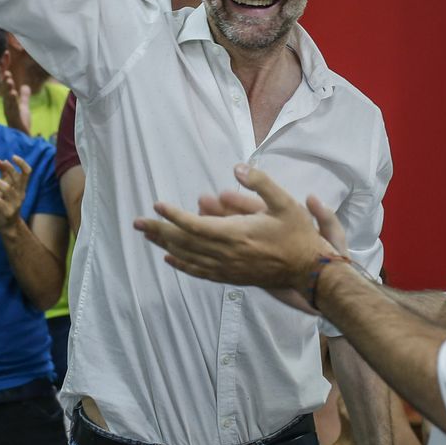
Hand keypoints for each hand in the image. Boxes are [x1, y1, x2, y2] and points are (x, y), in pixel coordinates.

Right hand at [0, 69, 31, 134]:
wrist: (23, 139)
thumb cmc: (21, 123)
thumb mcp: (23, 107)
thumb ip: (24, 97)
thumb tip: (25, 86)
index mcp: (10, 104)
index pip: (8, 90)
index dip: (6, 81)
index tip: (6, 72)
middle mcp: (8, 109)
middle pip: (7, 94)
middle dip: (6, 84)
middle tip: (7, 74)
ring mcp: (11, 115)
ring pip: (10, 101)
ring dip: (9, 91)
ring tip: (9, 81)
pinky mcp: (16, 121)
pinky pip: (14, 110)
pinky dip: (14, 103)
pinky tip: (14, 94)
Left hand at [0, 155, 31, 231]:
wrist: (7, 227)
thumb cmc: (6, 205)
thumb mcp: (7, 190)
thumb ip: (5, 176)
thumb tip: (1, 160)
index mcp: (21, 188)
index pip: (27, 173)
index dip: (22, 163)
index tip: (12, 156)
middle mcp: (21, 195)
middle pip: (17, 179)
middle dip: (8, 168)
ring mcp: (15, 204)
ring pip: (7, 189)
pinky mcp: (7, 213)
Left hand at [134, 163, 332, 290]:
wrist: (309, 271)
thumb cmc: (298, 234)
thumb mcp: (285, 202)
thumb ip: (261, 183)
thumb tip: (237, 167)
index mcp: (236, 234)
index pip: (195, 226)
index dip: (174, 216)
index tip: (157, 205)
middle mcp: (227, 254)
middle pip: (184, 242)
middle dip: (158, 231)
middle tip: (136, 222)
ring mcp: (228, 268)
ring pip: (188, 257)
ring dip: (165, 245)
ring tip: (146, 234)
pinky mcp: (231, 277)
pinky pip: (200, 272)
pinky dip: (182, 265)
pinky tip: (169, 258)